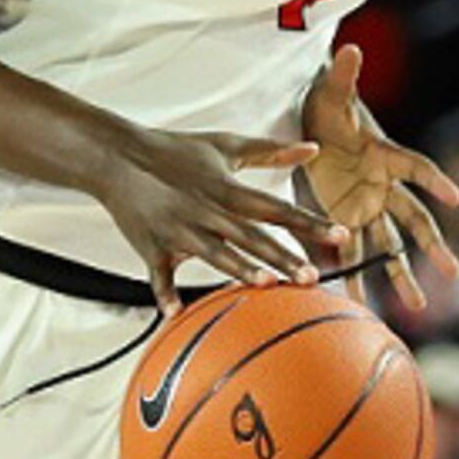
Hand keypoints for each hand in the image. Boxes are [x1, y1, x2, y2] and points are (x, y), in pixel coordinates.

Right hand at [89, 124, 345, 311]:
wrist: (118, 156)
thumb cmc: (175, 151)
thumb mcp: (225, 145)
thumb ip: (270, 151)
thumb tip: (313, 148)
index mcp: (227, 188)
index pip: (277, 208)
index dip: (309, 223)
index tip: (340, 235)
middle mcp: (207, 210)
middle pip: (252, 236)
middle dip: (283, 256)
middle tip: (312, 276)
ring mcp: (179, 230)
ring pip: (214, 253)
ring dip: (238, 269)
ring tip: (266, 284)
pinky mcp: (152, 247)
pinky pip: (160, 275)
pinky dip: (165, 293)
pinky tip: (175, 313)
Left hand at [299, 43, 458, 308]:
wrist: (311, 122)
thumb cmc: (325, 105)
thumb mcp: (330, 92)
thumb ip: (342, 76)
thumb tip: (349, 50)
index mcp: (385, 154)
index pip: (416, 167)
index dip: (435, 180)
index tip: (456, 196)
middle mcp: (383, 185)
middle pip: (414, 219)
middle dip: (433, 245)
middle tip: (453, 270)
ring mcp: (366, 206)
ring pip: (390, 245)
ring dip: (402, 275)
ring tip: (419, 308)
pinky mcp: (345, 219)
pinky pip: (352, 251)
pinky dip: (354, 275)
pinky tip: (359, 304)